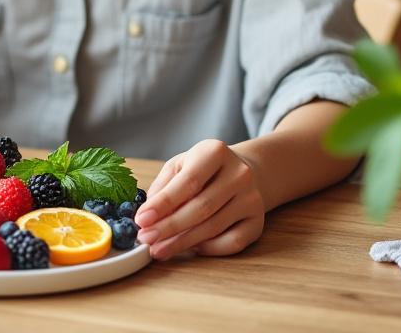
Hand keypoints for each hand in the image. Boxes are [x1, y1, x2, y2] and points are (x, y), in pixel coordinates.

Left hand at [134, 139, 264, 258]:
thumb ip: (162, 187)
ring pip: (214, 228)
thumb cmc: (202, 170)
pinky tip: (190, 248)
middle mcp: (239, 174)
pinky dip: (208, 249)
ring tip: (159, 249)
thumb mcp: (179, 166)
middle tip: (146, 239)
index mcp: (216, 152)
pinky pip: (232, 242)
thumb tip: (147, 216)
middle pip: (201, 208)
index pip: (188, 182)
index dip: (163, 204)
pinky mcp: (258, 221)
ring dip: (182, 242)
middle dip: (169, 227)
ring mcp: (252, 198)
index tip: (141, 220)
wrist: (240, 172)